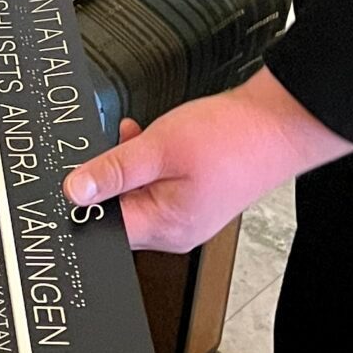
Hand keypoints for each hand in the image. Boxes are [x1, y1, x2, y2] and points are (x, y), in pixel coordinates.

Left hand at [63, 71, 352, 251]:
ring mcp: (187, 213)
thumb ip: (114, 170)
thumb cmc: (232, 139)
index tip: (73, 178)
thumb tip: (75, 190)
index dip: (85, 202)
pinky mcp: (196, 196)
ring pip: (137, 194)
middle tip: (108, 147)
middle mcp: (175, 229)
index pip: (106, 228)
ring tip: (137, 139)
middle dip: (108, 178)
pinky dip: (147, 162)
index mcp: (165, 228)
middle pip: (119, 211)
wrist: (280, 123)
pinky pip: (157, 184)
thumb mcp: (159, 148)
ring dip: (128, 167)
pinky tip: (149, 139)